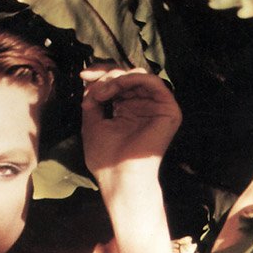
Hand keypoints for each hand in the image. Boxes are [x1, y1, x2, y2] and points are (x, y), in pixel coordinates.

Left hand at [81, 65, 181, 184]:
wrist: (120, 177)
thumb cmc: (105, 158)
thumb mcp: (91, 123)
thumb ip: (93, 100)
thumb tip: (90, 82)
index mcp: (127, 111)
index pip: (118, 84)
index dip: (101, 75)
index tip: (83, 75)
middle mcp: (143, 108)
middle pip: (128, 76)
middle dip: (107, 74)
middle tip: (91, 83)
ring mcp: (156, 109)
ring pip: (139, 76)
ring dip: (117, 78)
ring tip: (103, 92)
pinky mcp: (169, 111)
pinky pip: (154, 82)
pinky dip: (132, 79)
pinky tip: (117, 86)